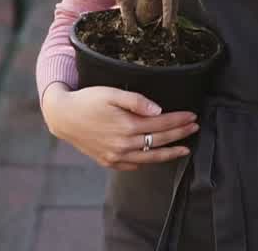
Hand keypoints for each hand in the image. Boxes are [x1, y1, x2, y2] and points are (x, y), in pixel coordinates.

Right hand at [41, 83, 198, 170]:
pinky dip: (148, 161)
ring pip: (150, 158)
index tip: (192, 116)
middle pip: (159, 140)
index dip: (179, 120)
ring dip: (170, 153)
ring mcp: (116, 156)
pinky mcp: (109, 161)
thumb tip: (158, 111)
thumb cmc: (87, 100)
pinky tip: (156, 156)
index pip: (161, 124)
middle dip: (180, 134)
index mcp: (127, 126)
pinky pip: (134, 165)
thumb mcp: (111, 92)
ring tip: (185, 149)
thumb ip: (136, 100)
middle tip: (195, 127)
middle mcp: (124, 144)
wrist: (63, 116)